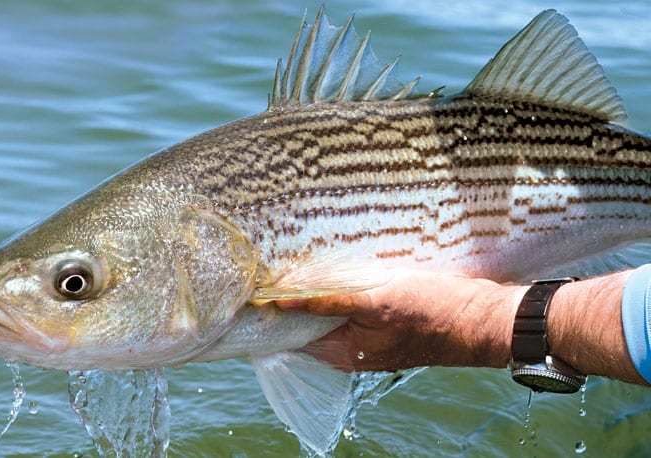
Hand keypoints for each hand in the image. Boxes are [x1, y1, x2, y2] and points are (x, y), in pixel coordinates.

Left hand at [277, 270, 524, 371]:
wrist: (485, 318)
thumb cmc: (434, 312)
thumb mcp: (375, 302)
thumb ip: (326, 303)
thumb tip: (281, 302)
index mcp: (343, 354)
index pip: (293, 332)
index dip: (276, 309)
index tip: (261, 283)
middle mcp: (352, 349)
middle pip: (312, 320)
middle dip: (298, 293)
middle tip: (283, 259)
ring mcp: (370, 334)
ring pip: (334, 308)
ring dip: (324, 285)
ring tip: (308, 256)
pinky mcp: (387, 319)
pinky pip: (356, 302)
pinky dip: (345, 284)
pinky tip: (343, 261)